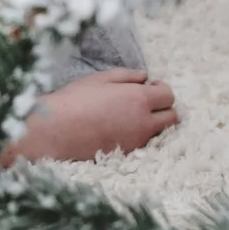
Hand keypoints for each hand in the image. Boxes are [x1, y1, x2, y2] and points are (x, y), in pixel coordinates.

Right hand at [0, 68, 177, 164]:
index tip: (150, 87)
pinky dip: (138, 134)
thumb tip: (145, 77)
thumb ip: (127, 76)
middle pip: (172, 117)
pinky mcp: (125, 153)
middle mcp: (143, 122)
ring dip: (153, 122)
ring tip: (132, 115)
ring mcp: (136, 140)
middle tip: (147, 102)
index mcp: (139, 99)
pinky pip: (142, 142)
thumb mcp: (100, 78)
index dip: (162, 90)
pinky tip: (120, 127)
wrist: (56, 130)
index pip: (169, 96)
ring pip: (159, 132)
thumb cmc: (75, 99)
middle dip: (164, 108)